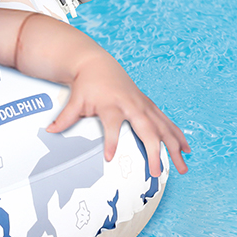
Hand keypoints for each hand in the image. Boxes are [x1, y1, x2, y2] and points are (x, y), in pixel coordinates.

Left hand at [47, 53, 189, 176]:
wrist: (97, 64)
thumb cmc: (86, 84)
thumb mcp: (75, 100)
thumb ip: (66, 117)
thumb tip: (50, 131)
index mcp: (111, 104)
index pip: (111, 124)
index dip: (111, 141)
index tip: (110, 159)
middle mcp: (131, 105)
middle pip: (146, 129)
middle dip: (152, 152)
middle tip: (155, 172)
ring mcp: (143, 105)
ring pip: (163, 127)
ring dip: (174, 147)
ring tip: (183, 168)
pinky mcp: (148, 105)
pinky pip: (166, 122)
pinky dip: (177, 135)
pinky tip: (186, 149)